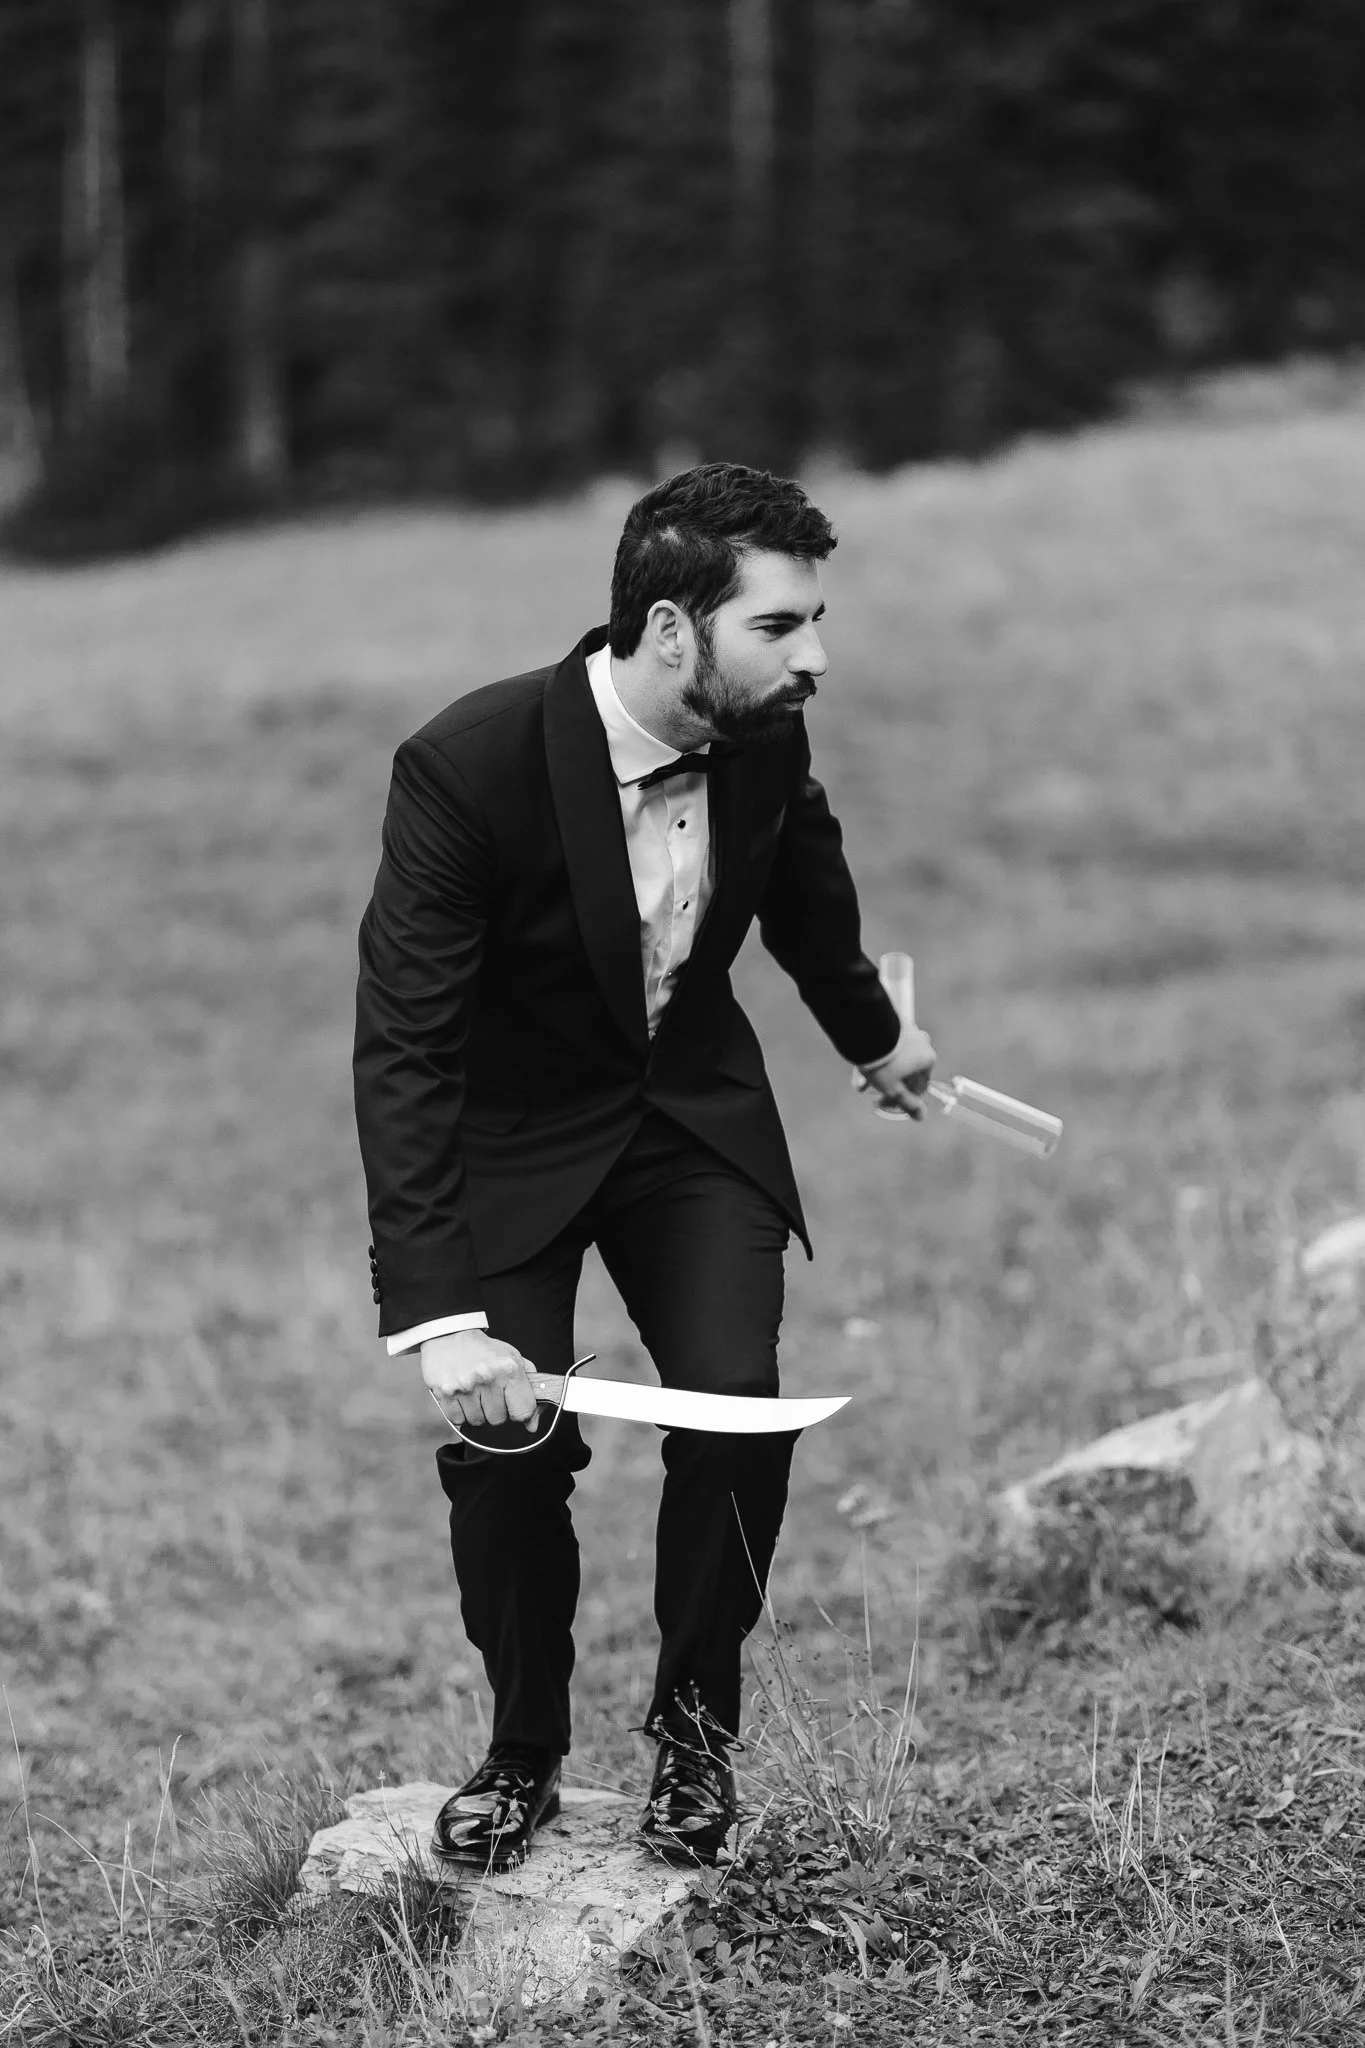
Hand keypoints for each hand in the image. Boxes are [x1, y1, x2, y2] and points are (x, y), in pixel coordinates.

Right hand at [421, 1329, 540, 1432]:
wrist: (449, 1335)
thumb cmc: (484, 1350)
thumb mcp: (513, 1359)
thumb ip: (530, 1388)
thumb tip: (533, 1424)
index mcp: (509, 1369)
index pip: (523, 1411)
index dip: (518, 1411)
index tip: (512, 1405)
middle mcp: (488, 1377)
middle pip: (498, 1419)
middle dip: (494, 1409)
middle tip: (487, 1392)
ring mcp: (465, 1386)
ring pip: (477, 1421)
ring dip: (476, 1411)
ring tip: (473, 1392)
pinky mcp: (445, 1393)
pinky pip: (458, 1420)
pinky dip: (459, 1412)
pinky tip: (460, 1395)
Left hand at [857, 1023, 936, 1120]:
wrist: (866, 1031)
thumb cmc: (884, 1063)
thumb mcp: (894, 1089)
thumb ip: (908, 1103)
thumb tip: (920, 1117)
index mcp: (928, 1059)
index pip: (919, 1086)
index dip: (902, 1099)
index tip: (885, 1104)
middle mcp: (922, 1044)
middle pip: (904, 1073)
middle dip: (887, 1087)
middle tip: (873, 1096)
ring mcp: (907, 1033)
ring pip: (893, 1061)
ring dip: (877, 1076)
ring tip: (860, 1085)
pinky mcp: (892, 1026)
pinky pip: (886, 1049)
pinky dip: (876, 1061)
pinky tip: (859, 1070)